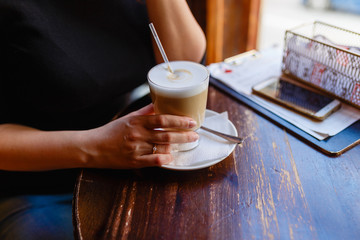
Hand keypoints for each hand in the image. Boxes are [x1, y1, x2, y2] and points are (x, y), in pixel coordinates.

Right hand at [82, 104, 197, 168]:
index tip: (190, 121)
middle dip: (184, 134)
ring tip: (189, 142)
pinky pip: (152, 160)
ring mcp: (136, 148)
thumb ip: (144, 112)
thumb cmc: (110, 132)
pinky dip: (163, 158)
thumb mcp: (127, 118)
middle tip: (195, 134)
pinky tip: (171, 157)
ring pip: (162, 146)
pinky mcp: (134, 161)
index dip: (178, 120)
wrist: (93, 147)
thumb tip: (158, 104)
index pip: (162, 119)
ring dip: (178, 145)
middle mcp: (138, 134)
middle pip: (166, 133)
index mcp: (137, 122)